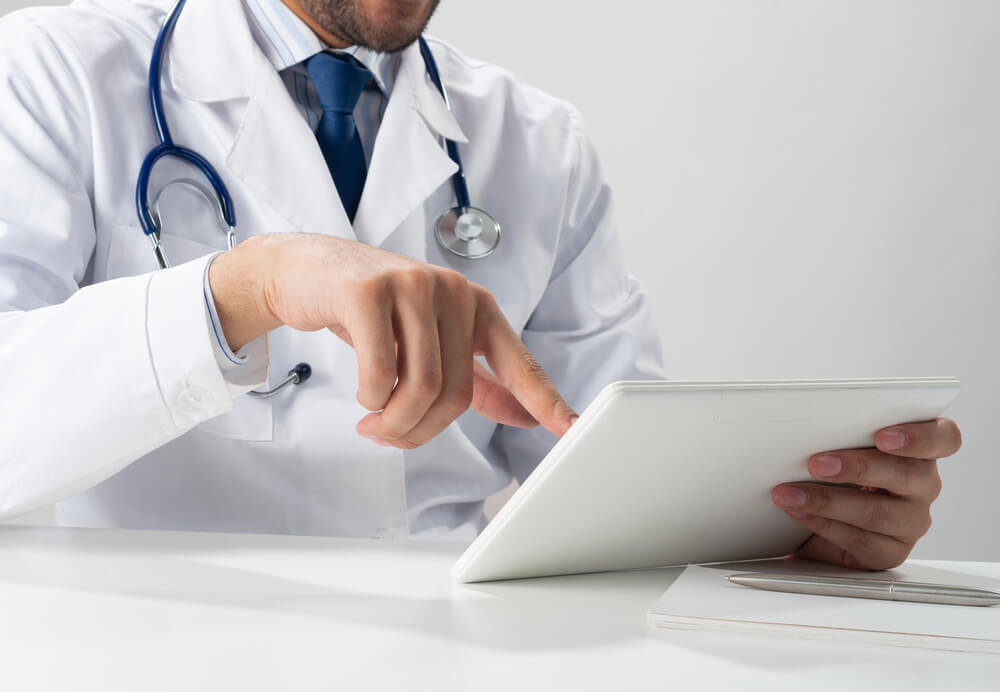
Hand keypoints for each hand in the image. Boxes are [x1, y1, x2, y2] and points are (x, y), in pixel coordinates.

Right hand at [208, 233, 576, 447]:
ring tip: (373, 422)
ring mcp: (413, 285)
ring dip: (393, 420)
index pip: (518, 363)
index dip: (545, 400)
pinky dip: (369, 397)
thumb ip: (476, 378)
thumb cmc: (373, 312)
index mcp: (476, 307)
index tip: (573, 430)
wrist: (307, 272)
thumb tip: (525, 415)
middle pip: (456, 393)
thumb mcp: (428, 341)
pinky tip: (362, 393)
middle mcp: (453, 291)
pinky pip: (380, 372)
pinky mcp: (370, 291)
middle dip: (420, 429)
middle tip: (389, 435)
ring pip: (421, 386)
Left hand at [771, 418, 961, 569]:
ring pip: (879, 513)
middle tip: (817, 464)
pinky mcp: (891, 551)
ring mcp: (911, 521)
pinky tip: (801, 514)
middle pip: (907, 474)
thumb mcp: (843, 447)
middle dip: (857, 467)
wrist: (815, 520)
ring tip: (793, 494)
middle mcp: (922, 486)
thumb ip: (842, 434)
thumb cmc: (836, 472)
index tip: (884, 436)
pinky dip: (825, 525)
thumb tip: (805, 425)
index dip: (920, 437)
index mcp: (919, 451)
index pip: (943, 438)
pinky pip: (862, 541)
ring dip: (828, 501)